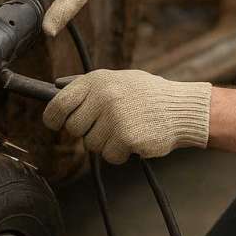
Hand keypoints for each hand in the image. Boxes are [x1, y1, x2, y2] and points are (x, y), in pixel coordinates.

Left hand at [43, 69, 211, 163]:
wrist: (181, 108)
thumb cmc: (147, 95)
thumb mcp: (117, 79)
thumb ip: (88, 86)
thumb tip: (54, 87)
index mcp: (97, 81)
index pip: (58, 104)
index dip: (53, 118)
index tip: (56, 124)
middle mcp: (103, 97)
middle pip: (74, 128)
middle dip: (88, 131)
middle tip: (107, 125)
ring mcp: (114, 117)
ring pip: (92, 145)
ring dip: (107, 143)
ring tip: (126, 129)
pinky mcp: (126, 137)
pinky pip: (110, 156)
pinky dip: (120, 154)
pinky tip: (135, 139)